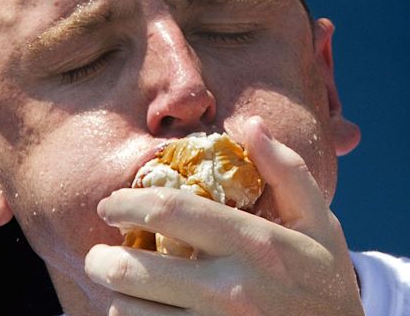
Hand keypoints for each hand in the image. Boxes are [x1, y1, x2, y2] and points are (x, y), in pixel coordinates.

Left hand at [85, 117, 363, 314]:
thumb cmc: (323, 281)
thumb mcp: (318, 221)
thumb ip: (286, 170)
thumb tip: (249, 124)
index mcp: (254, 244)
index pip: (170, 211)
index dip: (127, 203)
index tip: (109, 205)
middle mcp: (230, 290)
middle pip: (135, 270)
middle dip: (102, 260)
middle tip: (98, 254)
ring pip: (132, 314)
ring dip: (113, 297)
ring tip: (118, 287)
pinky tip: (132, 311)